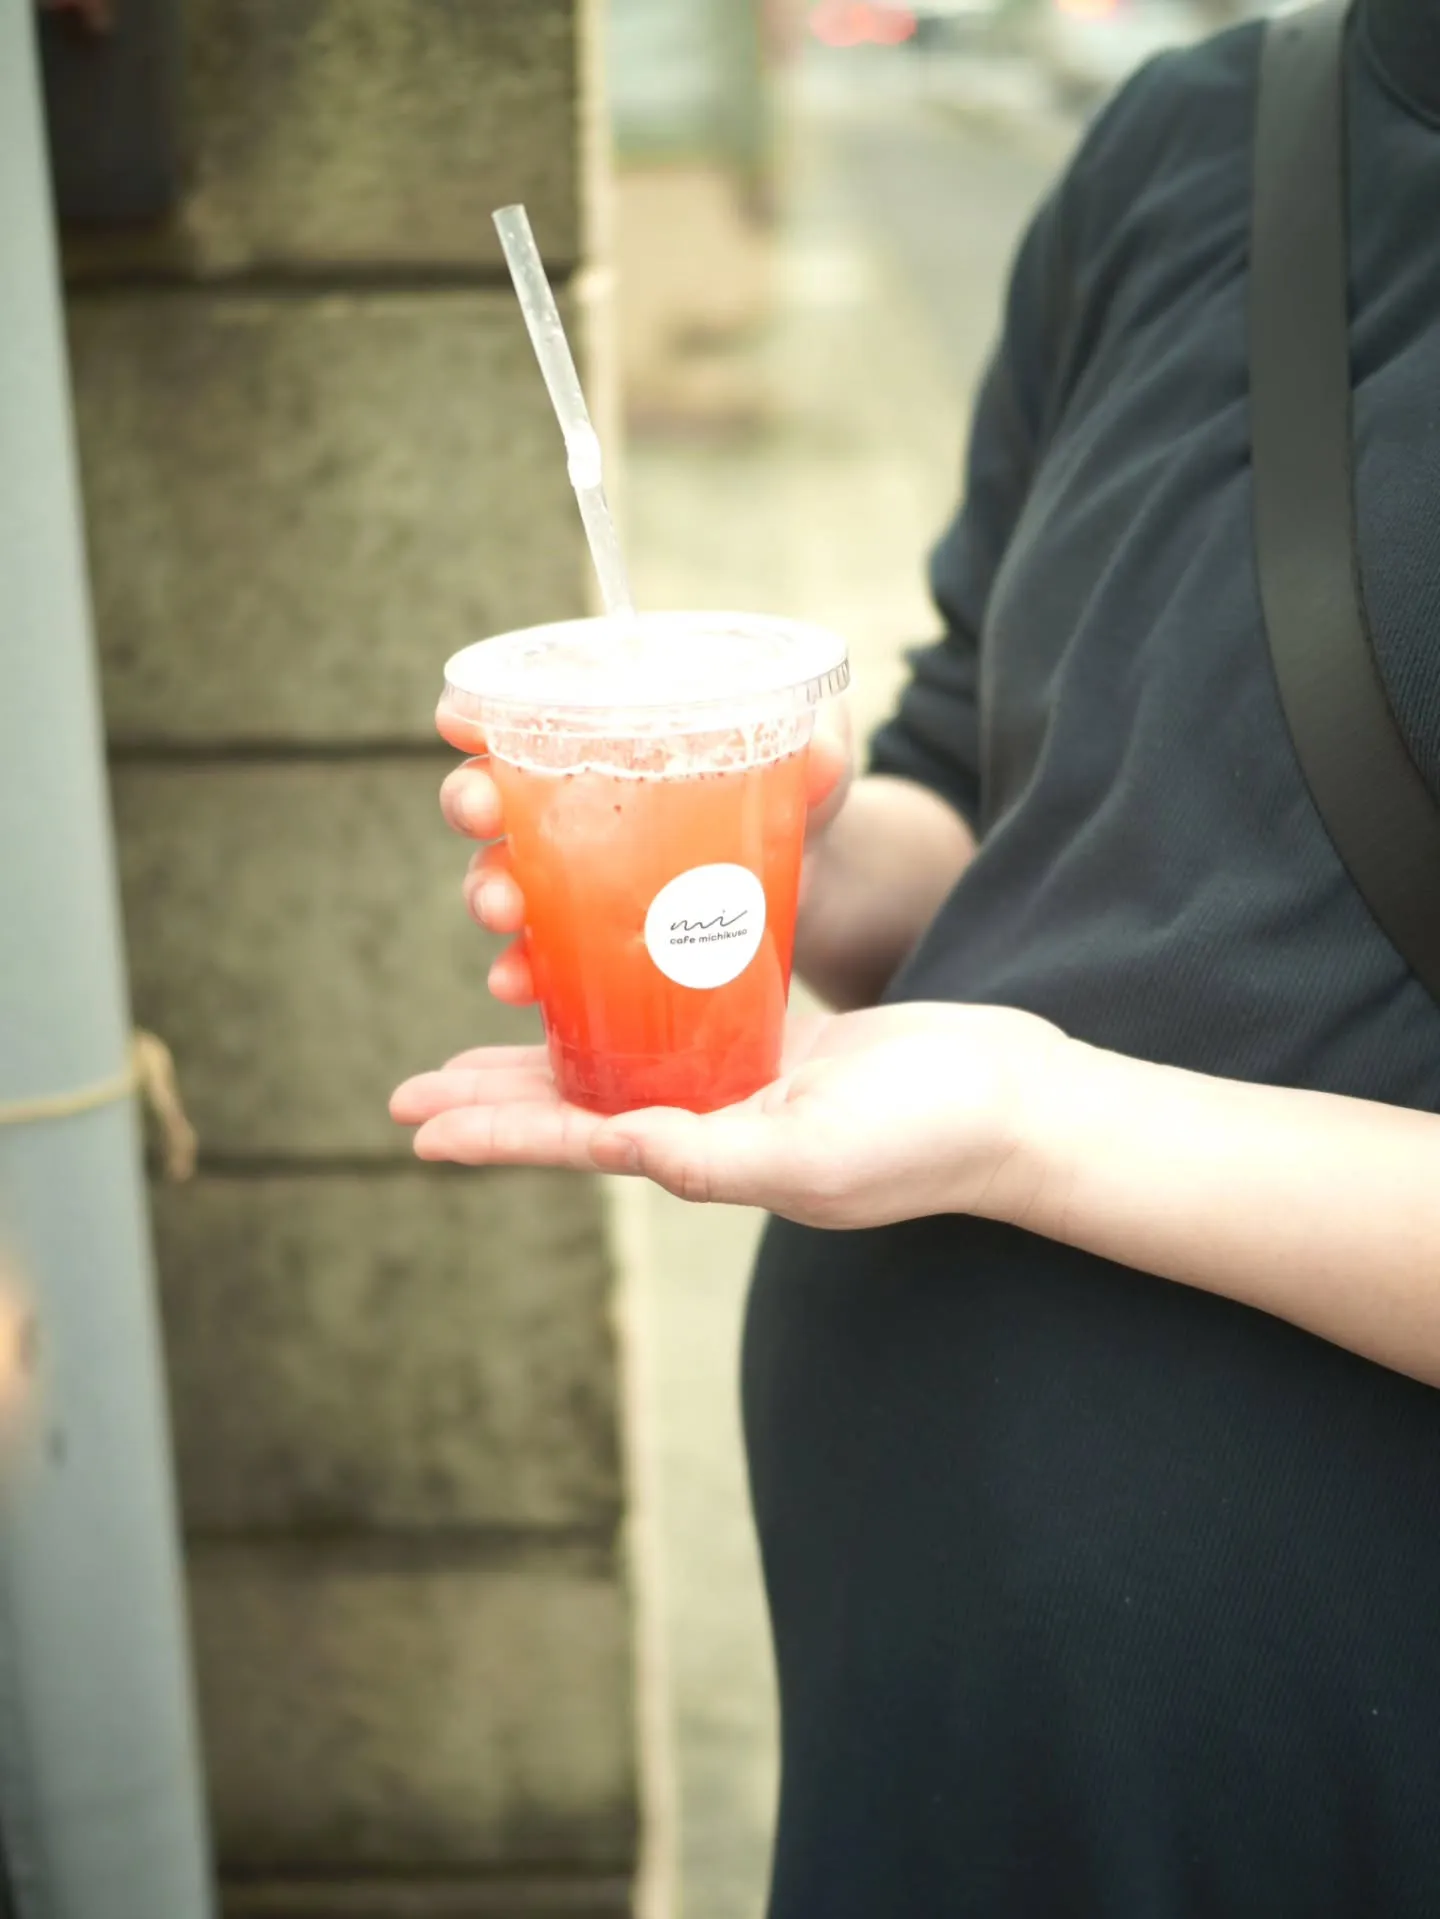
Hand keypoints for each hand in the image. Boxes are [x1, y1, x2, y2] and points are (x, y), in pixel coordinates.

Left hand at [390, 1001, 1065, 1229]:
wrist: (1018, 1101)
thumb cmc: (929, 1135)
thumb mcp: (818, 1154)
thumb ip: (719, 1158)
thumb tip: (621, 1148)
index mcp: (710, 1158)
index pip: (576, 1143)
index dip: (493, 1134)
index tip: (415, 1125)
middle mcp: (713, 1126)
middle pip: (577, 1107)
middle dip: (493, 1099)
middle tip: (410, 1090)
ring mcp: (746, 1087)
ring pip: (621, 1062)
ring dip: (548, 1054)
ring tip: (481, 1042)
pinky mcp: (781, 1045)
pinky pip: (684, 1022)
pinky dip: (633, 1002)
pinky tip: (603, 980)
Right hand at [437, 701, 854, 1007]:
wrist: (814, 880)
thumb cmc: (794, 797)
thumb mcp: (812, 769)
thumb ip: (817, 753)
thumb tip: (824, 755)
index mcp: (610, 744)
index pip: (525, 719)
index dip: (481, 715)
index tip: (460, 722)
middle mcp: (572, 809)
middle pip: (493, 799)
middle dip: (472, 802)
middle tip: (483, 814)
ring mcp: (577, 882)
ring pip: (502, 879)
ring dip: (486, 890)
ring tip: (503, 909)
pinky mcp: (595, 944)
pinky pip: (541, 959)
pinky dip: (522, 971)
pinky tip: (518, 985)